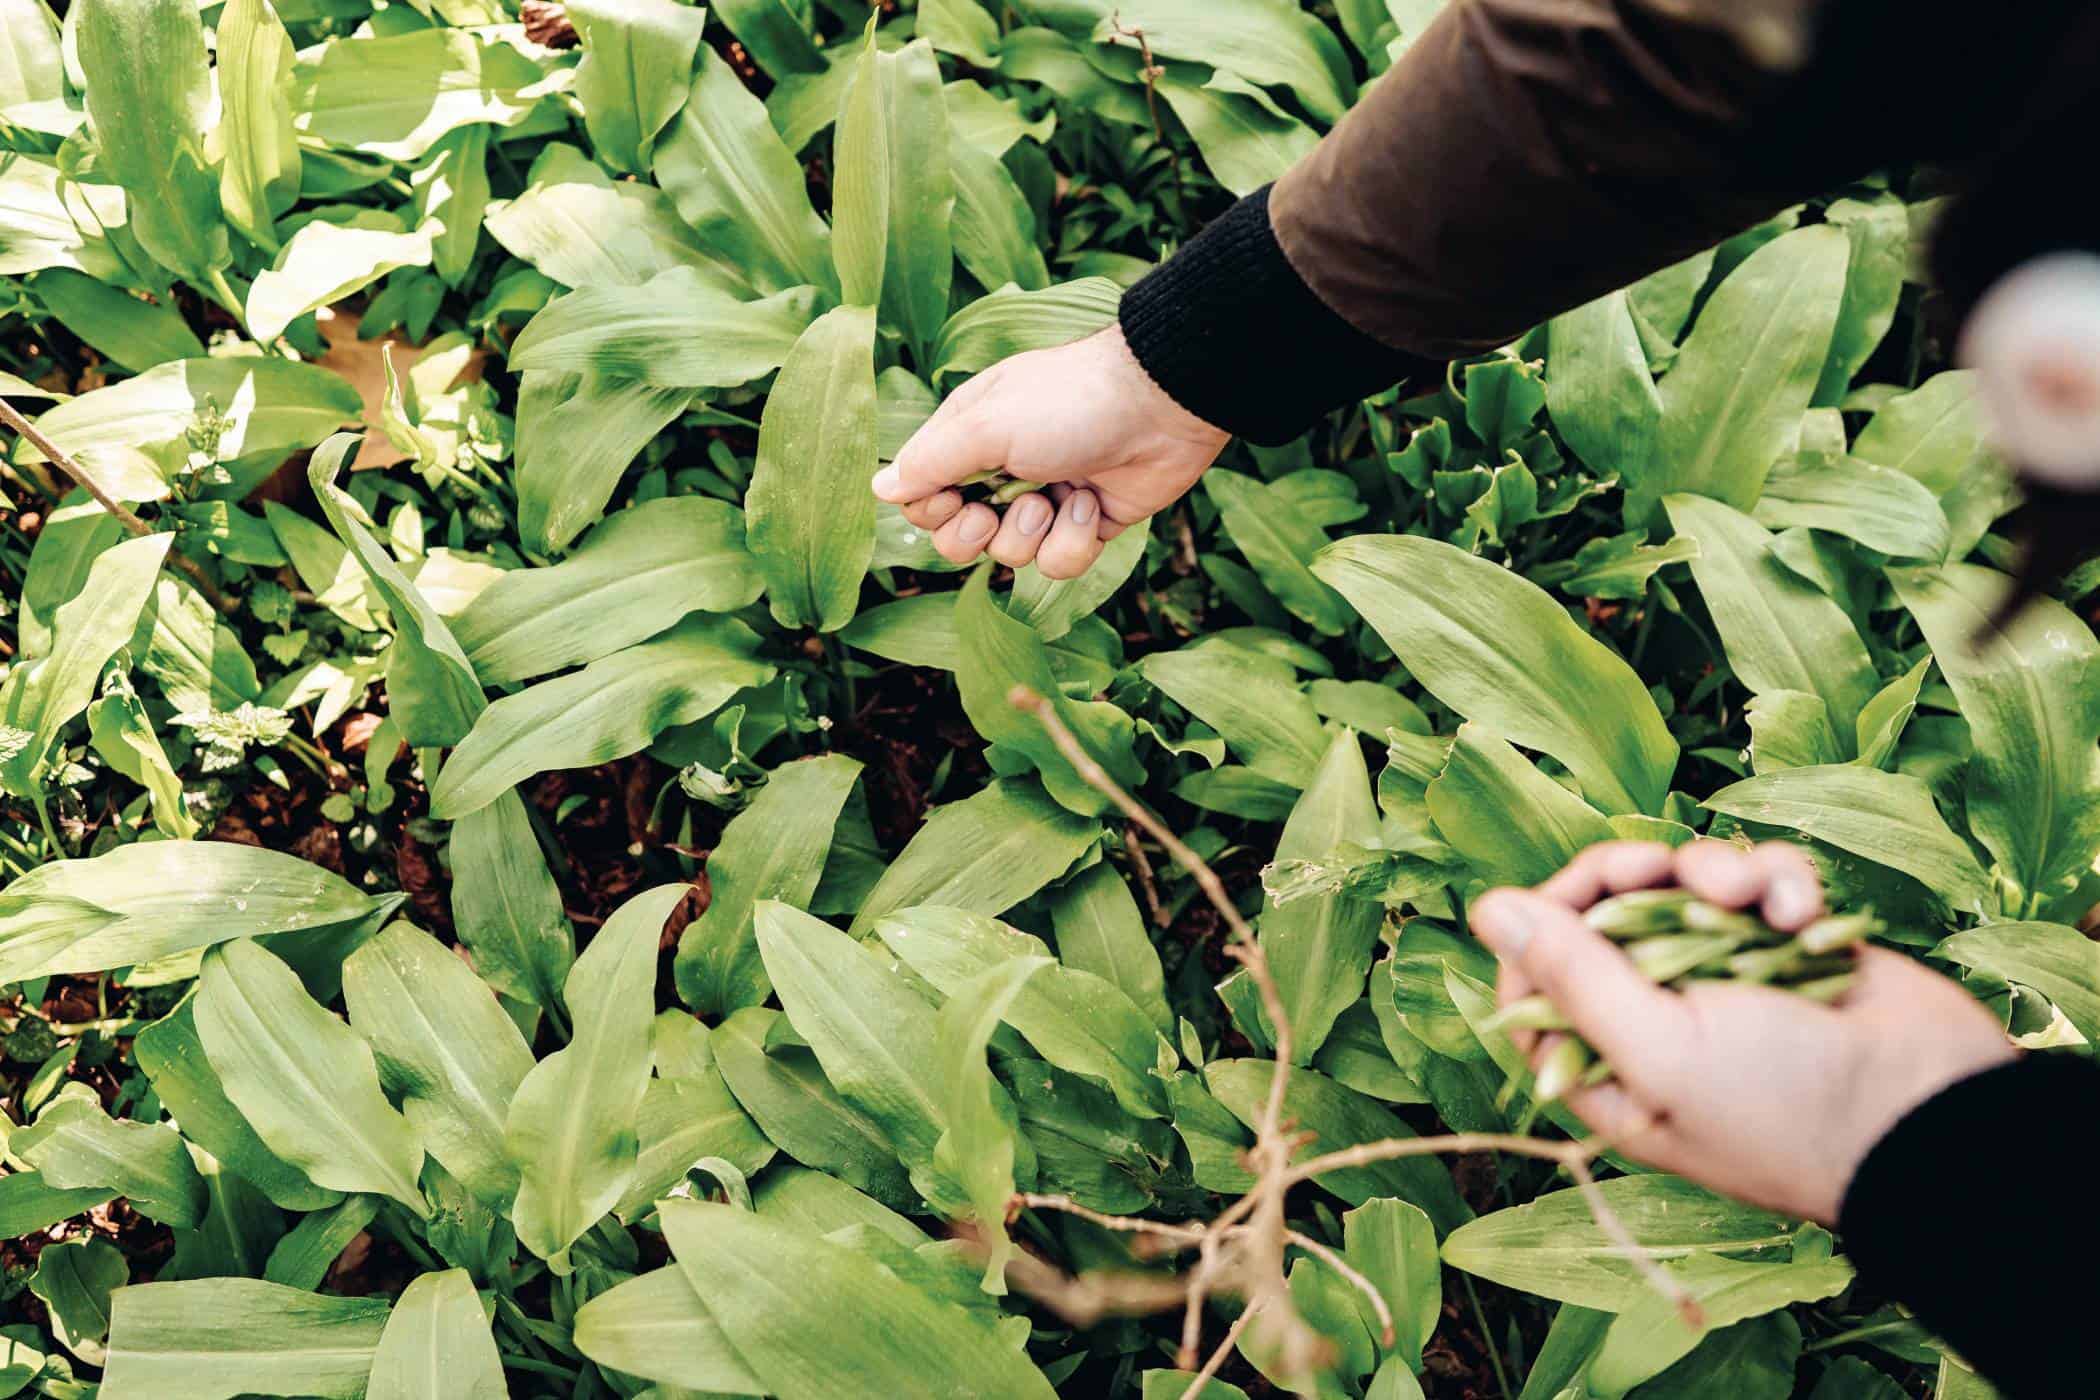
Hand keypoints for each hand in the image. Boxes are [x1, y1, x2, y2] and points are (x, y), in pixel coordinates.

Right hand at [870, 325, 1229, 578]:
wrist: (1159, 406)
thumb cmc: (1067, 401)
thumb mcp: (985, 425)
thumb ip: (930, 462)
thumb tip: (879, 489)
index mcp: (970, 438)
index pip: (922, 496)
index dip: (929, 511)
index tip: (949, 499)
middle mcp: (1003, 471)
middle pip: (958, 538)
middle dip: (976, 534)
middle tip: (993, 511)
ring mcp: (1046, 501)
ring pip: (1011, 556)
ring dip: (1033, 531)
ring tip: (1060, 494)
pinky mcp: (1086, 527)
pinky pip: (1059, 563)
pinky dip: (1074, 539)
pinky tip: (1092, 505)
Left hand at [1468, 840, 2015, 1222]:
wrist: (1936, 1116)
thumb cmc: (1785, 1107)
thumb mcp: (1660, 1049)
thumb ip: (1573, 977)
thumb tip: (1488, 908)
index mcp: (1611, 1064)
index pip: (1534, 983)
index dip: (1541, 931)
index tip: (1565, 903)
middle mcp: (1659, 1019)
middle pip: (1602, 917)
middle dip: (1627, 877)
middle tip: (1654, 866)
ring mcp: (1727, 977)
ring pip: (1684, 885)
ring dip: (1715, 873)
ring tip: (1748, 896)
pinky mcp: (1788, 942)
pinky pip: (1761, 884)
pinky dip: (1780, 884)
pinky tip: (1802, 913)